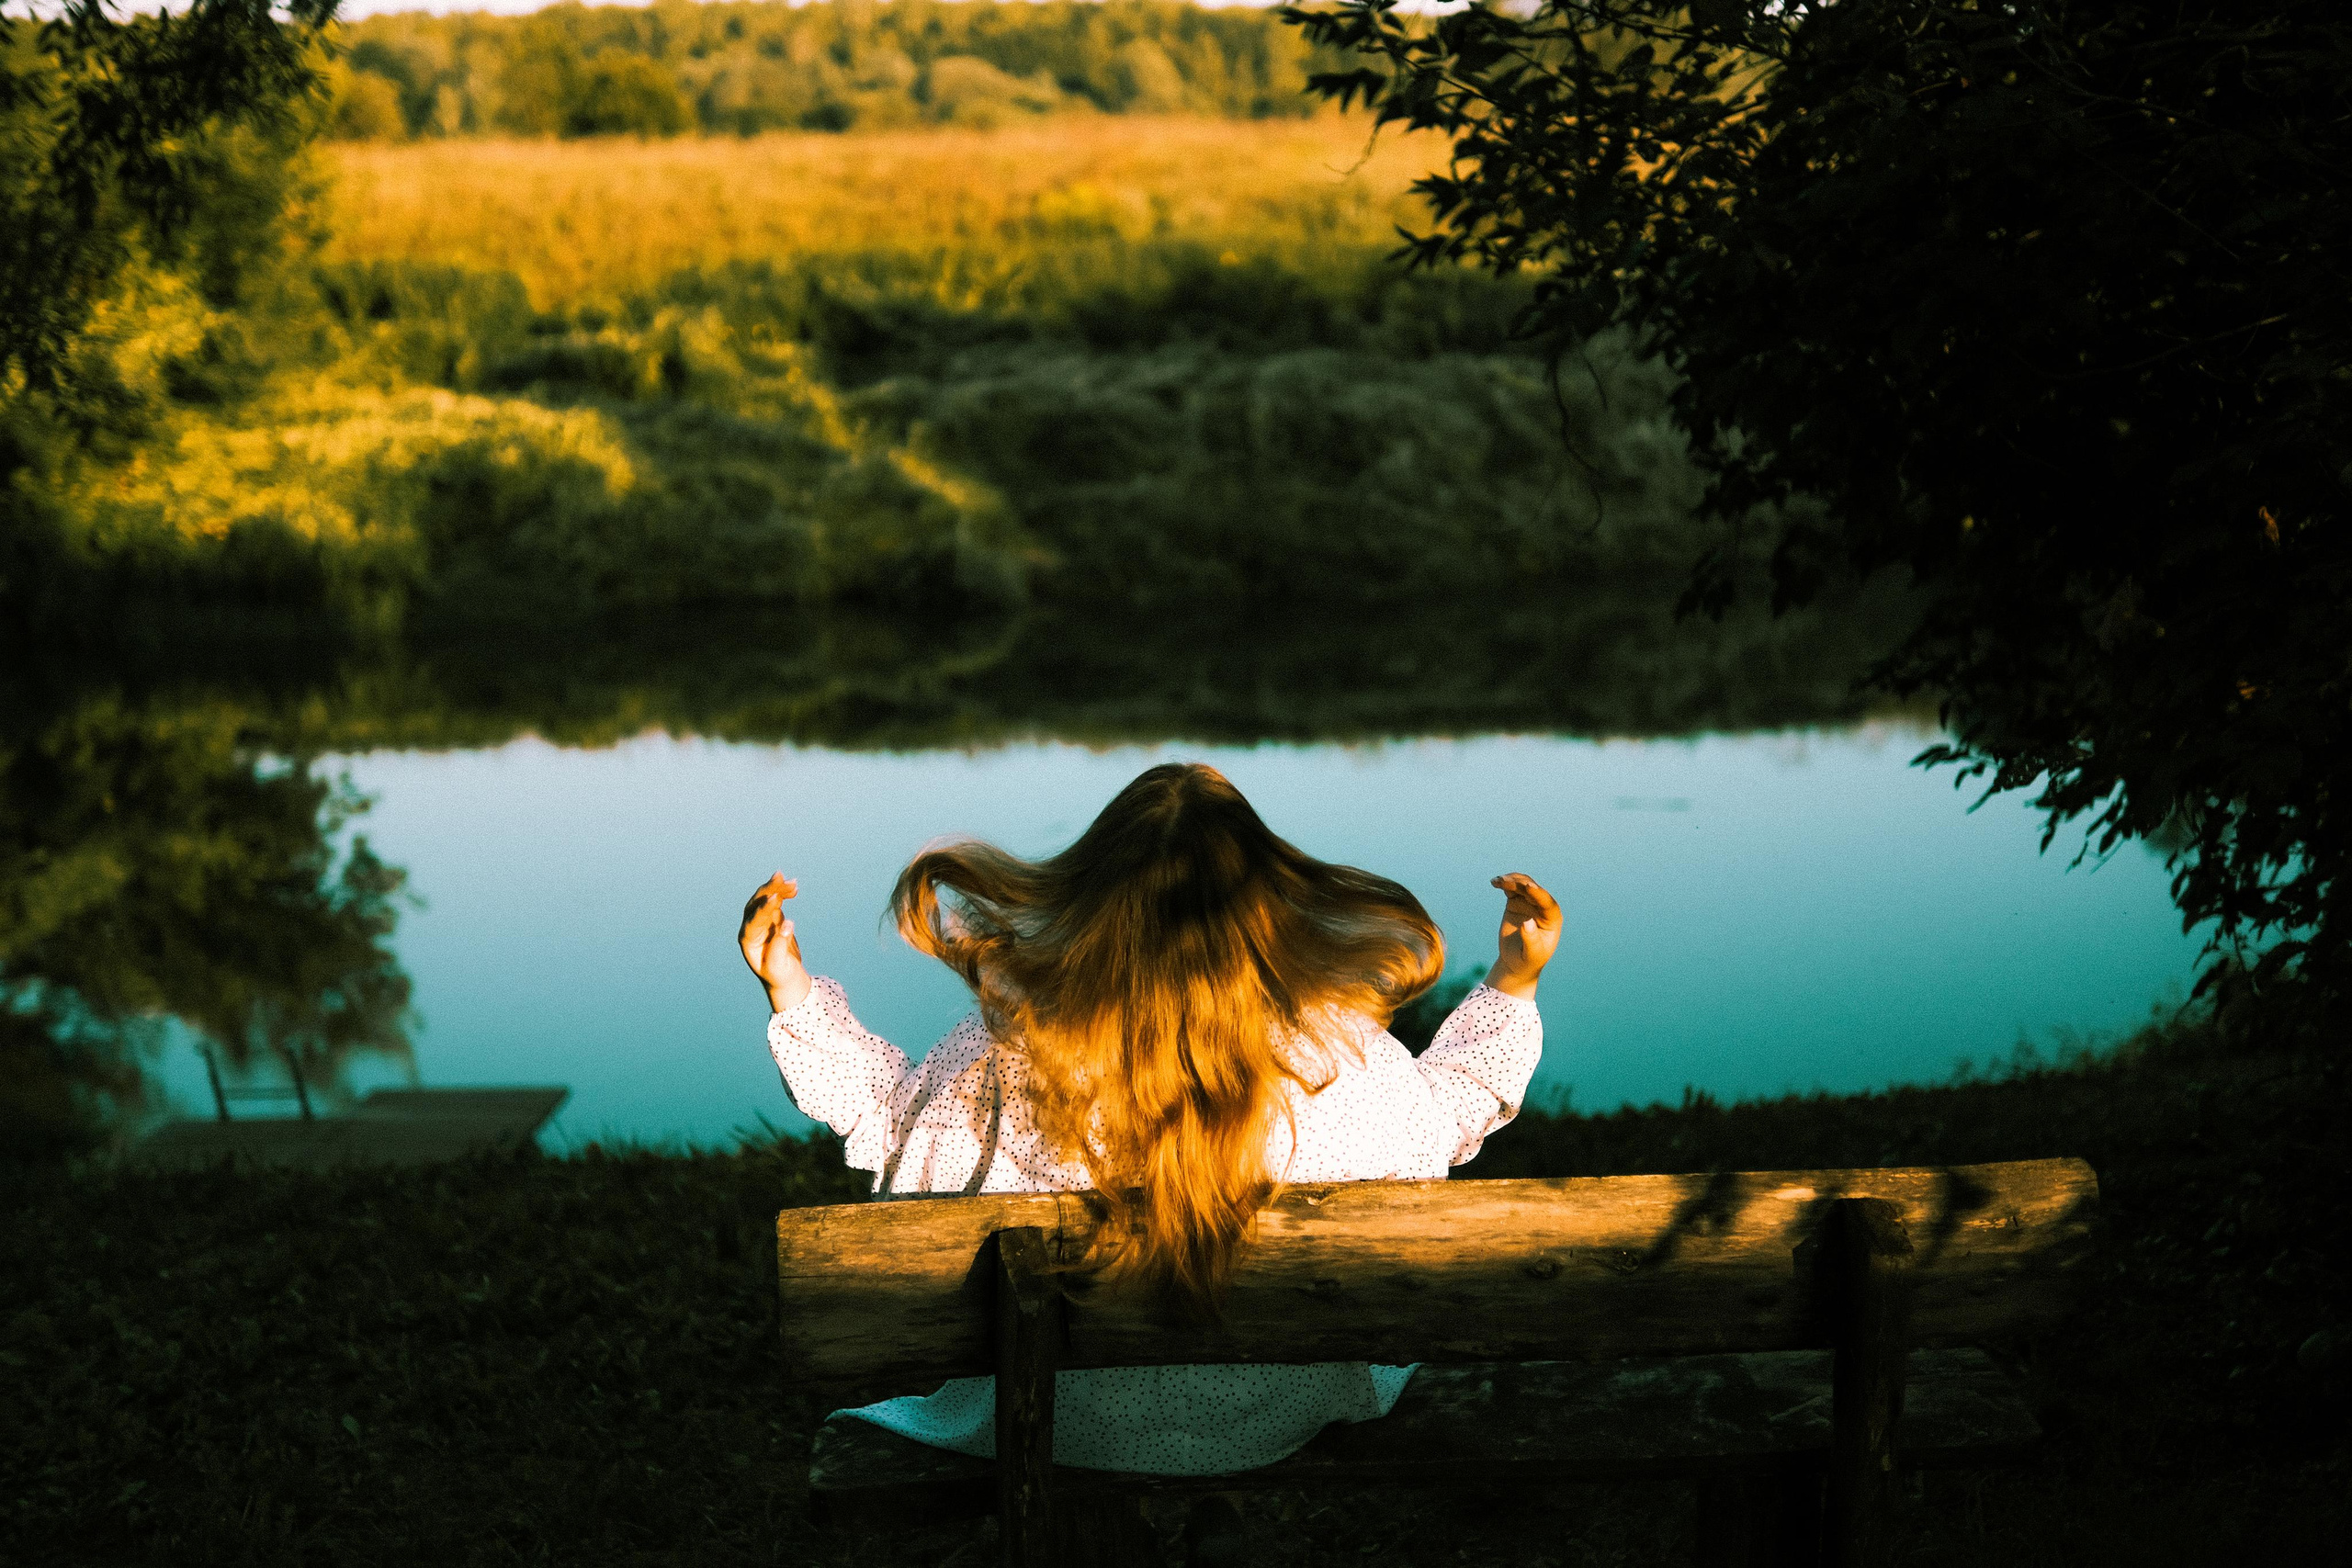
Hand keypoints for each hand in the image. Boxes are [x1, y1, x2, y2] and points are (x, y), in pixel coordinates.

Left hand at [738, 872, 811, 1012]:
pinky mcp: (772, 918)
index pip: (753, 921)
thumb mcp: (778, 967)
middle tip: (780, 878)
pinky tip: (794, 888)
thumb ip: (780, 946)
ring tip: (793, 883)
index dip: (763, 909)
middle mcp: (751, 928)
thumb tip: (788, 923)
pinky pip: (776, 901)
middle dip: (768, 890)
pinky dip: (784, 893)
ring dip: (777, 888)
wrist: (785, 978)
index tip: (775, 898)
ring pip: (765, 899)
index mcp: (747, 941)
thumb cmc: (779, 975)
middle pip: (756, 904)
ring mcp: (761, 921)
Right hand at [1485, 872, 1561, 999]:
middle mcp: (1542, 908)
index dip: (1539, 894)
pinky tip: (1495, 882)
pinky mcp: (1516, 902)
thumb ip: (1531, 940)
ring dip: (1512, 880)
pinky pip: (1512, 888)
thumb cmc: (1528, 960)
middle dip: (1521, 883)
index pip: (1547, 903)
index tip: (1528, 887)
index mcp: (1552, 919)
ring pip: (1522, 885)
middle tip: (1506, 882)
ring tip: (1498, 881)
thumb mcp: (1531, 954)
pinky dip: (1504, 883)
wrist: (1516, 962)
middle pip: (1534, 890)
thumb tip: (1527, 922)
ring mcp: (1529, 903)